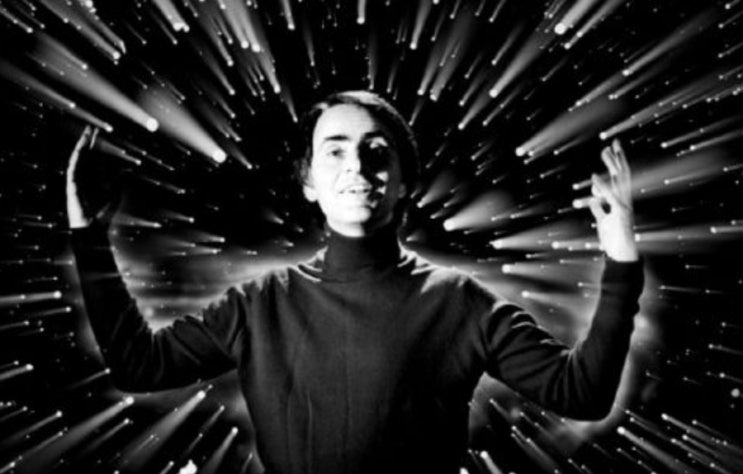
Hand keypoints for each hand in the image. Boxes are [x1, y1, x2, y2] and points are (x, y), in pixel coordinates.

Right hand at [66, 126, 117, 228]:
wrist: (93, 225)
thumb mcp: (114, 192)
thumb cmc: (103, 212)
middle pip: (86, 154)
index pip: (95, 155)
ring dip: (81, 146)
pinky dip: (76, 159)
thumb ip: (118, 181)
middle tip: (91, 127)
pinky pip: (72, 168)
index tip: (100, 132)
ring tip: (85, 135)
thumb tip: (126, 170)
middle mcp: (84, 175)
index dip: (97, 144)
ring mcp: (77, 179)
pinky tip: (79, 150)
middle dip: (88, 141)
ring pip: (78, 158)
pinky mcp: (71, 184)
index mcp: (94, 175)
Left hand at [576, 139, 638, 261]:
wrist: (621, 255)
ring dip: (612, 165)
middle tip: (613, 141)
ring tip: (604, 151)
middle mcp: (626, 200)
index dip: (618, 162)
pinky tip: (594, 176)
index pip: (621, 177)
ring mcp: (625, 206)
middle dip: (618, 158)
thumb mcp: (603, 222)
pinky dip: (601, 186)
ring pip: (619, 180)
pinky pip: (610, 197)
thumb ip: (599, 210)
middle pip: (623, 174)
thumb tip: (593, 202)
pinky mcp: (620, 214)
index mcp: (622, 201)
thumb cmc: (613, 240)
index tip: (613, 147)